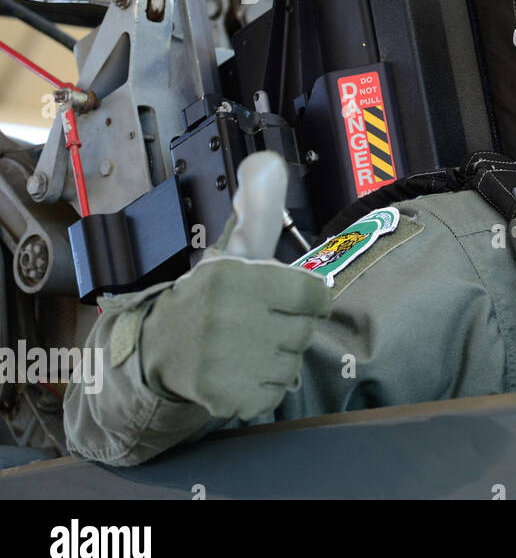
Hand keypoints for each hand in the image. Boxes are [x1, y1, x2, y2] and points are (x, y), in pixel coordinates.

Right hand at [140, 152, 330, 418]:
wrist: (157, 347)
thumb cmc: (209, 296)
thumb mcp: (234, 249)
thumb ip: (258, 209)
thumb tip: (267, 161)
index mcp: (240, 276)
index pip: (316, 295)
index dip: (300, 297)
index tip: (276, 296)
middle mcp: (232, 318)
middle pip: (305, 331)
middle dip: (285, 327)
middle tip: (253, 323)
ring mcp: (227, 361)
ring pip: (291, 364)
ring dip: (274, 359)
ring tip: (243, 346)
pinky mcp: (225, 396)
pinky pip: (273, 394)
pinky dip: (260, 389)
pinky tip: (236, 372)